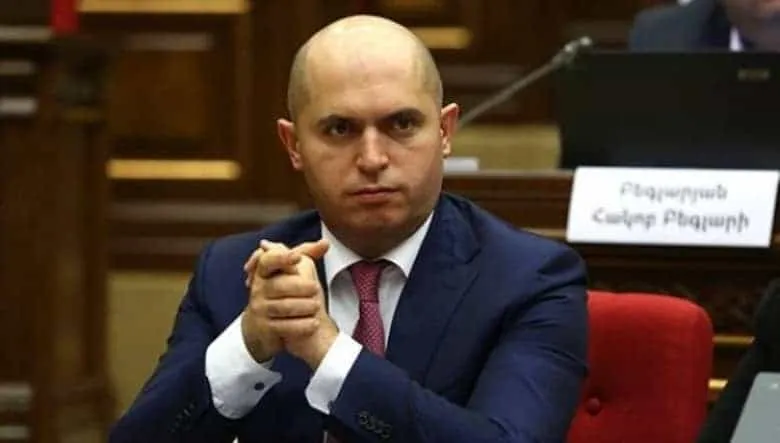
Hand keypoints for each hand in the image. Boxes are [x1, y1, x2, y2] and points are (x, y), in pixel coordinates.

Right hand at [241, 239, 337, 367]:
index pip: (268, 261)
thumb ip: (305, 254)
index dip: (282, 258)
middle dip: (300, 287)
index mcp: (264, 272)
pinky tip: (313, 323)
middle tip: (316, 289)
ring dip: (303, 307)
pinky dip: (302, 326)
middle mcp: (258, 289)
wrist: (262, 327)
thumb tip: (325, 243)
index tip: (297, 258)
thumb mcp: (290, 271)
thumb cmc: (280, 293)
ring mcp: (260, 310)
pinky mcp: (265, 329)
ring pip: (284, 307)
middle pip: (280, 286)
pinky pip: (285, 327)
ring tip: (317, 306)